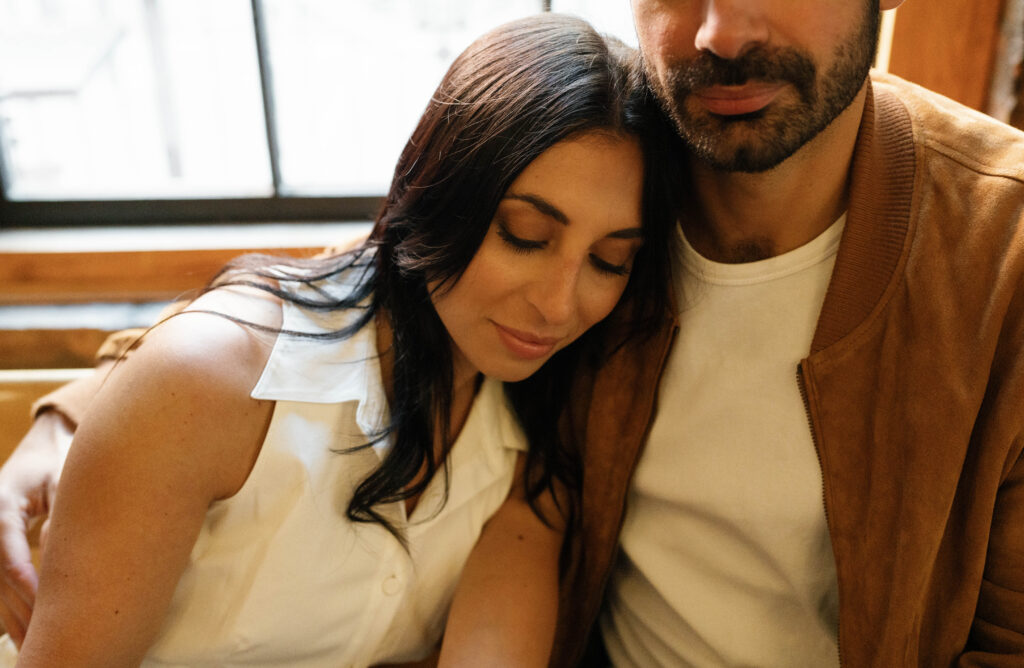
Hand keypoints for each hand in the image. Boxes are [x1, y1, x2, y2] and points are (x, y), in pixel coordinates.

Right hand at [0, 410, 73, 646]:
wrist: (37, 452)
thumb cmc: (54, 464)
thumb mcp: (61, 481)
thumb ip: (61, 513)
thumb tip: (63, 553)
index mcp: (2, 510)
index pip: (8, 554)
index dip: (26, 583)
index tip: (47, 606)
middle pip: (0, 579)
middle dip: (22, 610)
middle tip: (48, 636)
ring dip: (15, 620)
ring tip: (37, 649)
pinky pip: (1, 589)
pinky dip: (13, 614)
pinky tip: (26, 638)